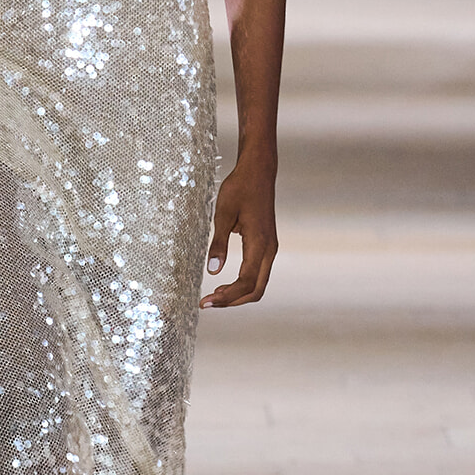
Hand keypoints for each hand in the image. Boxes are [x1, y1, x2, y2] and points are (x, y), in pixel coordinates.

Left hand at [200, 155, 277, 308]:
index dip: (225, 297)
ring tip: (214, 296)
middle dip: (232, 301)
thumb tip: (213, 271)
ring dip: (237, 294)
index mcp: (260, 244)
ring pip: (258, 284)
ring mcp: (269, 248)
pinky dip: (243, 284)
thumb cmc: (240, 188)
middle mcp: (269, 250)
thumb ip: (218, 244)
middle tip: (207, 303)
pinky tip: (226, 284)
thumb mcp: (223, 214)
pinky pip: (257, 273)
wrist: (258, 171)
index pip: (245, 282)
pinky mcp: (266, 245)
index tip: (205, 302)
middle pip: (255, 290)